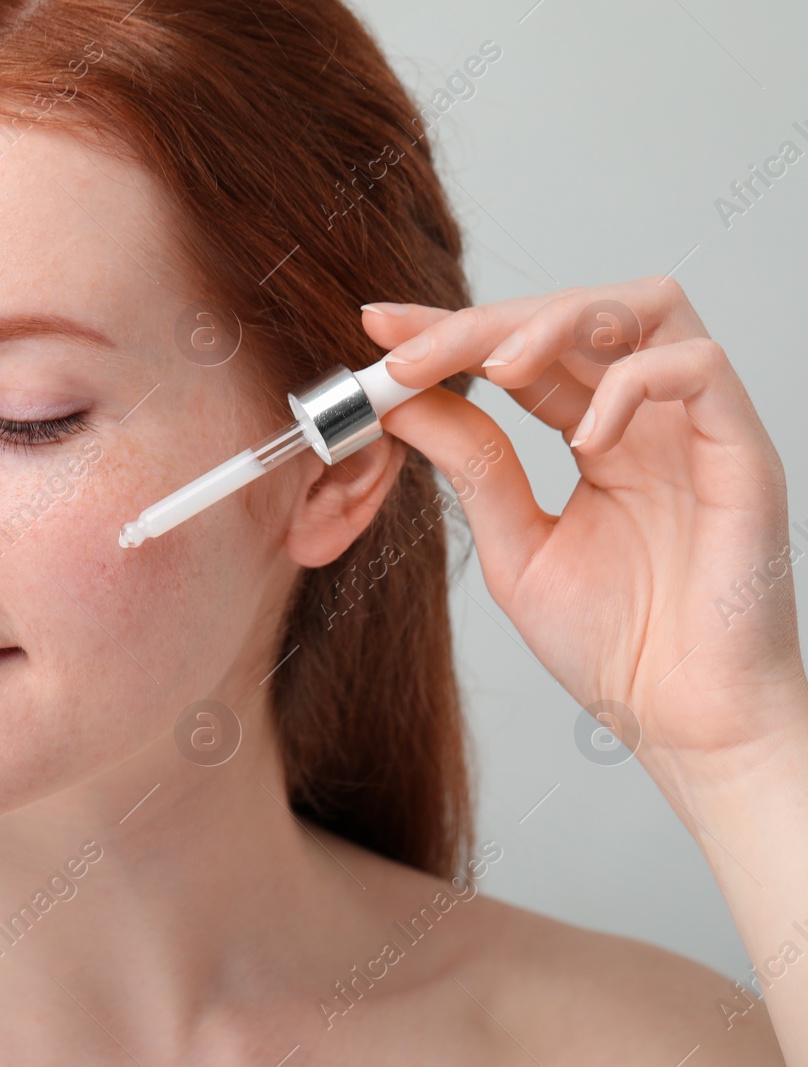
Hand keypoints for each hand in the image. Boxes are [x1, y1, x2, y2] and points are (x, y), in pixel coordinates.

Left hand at [361, 278, 807, 789]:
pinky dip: (632, 382)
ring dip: (558, 320)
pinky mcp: (742, 450)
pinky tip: (585, 440)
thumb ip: (471, 466)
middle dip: (480, 321)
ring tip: (495, 368)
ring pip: (644, 305)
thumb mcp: (515, 545)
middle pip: (571, 313)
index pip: (520, 350)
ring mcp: (695, 427)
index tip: (378, 325)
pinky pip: (698, 365)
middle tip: (409, 354)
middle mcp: (647, 418)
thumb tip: (401, 399)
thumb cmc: (616, 645)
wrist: (683, 721)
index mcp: (595, 436)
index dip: (449, 328)